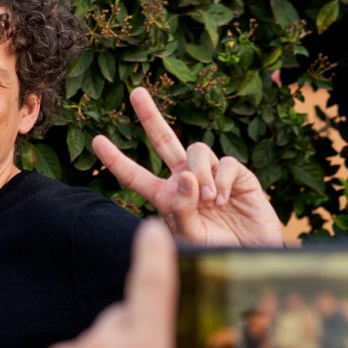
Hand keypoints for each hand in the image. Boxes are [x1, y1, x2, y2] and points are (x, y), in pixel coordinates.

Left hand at [92, 87, 285, 247]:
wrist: (250, 254)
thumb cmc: (215, 249)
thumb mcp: (189, 235)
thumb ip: (181, 209)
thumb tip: (185, 176)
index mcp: (166, 196)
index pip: (136, 175)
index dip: (117, 159)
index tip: (96, 141)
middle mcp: (186, 179)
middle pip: (164, 141)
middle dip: (150, 117)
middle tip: (135, 92)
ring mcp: (211, 174)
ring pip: (197, 150)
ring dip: (201, 174)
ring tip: (210, 202)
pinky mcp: (237, 174)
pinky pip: (225, 163)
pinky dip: (222, 180)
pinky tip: (224, 200)